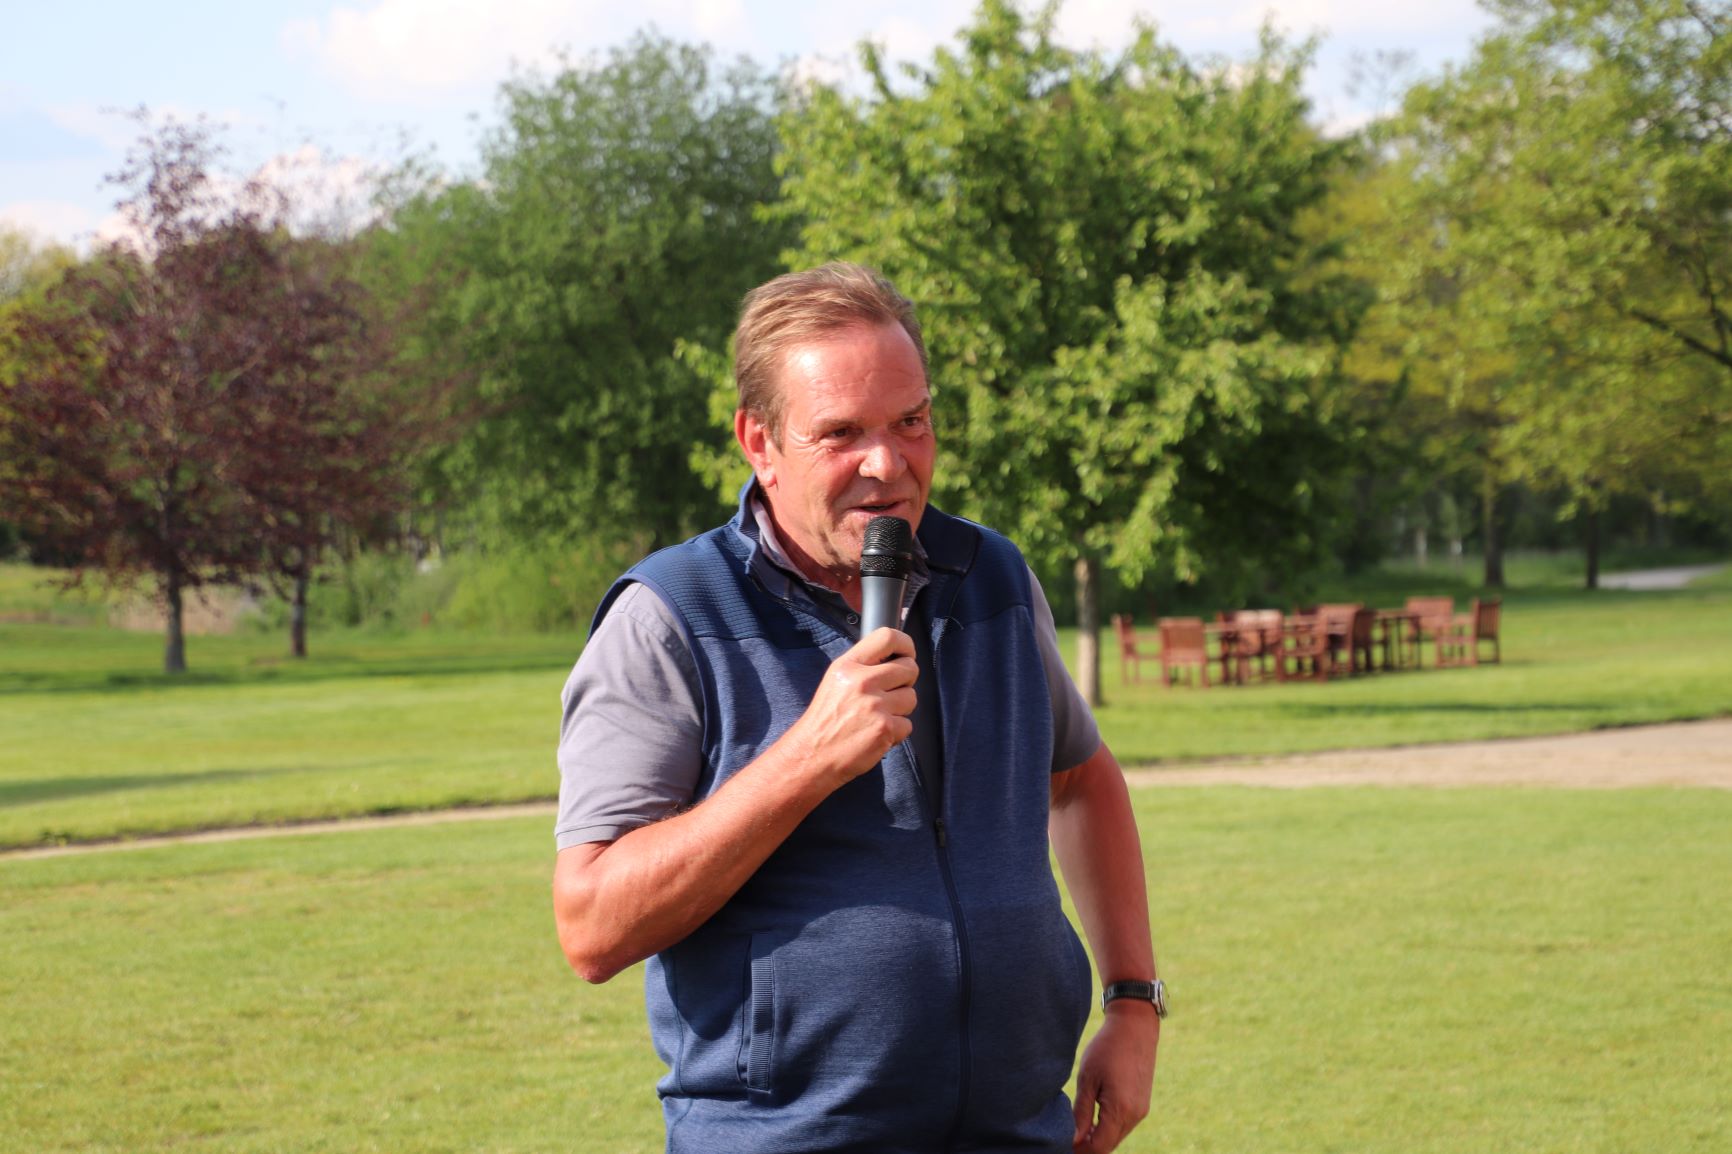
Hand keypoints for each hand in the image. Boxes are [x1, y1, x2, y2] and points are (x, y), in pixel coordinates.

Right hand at [782, 626, 917, 787]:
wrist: (812, 755)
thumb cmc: (824, 721)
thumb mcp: (835, 681)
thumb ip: (862, 667)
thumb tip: (893, 657)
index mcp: (848, 666)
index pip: (887, 637)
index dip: (905, 644)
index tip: (907, 653)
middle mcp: (862, 682)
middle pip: (909, 668)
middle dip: (905, 681)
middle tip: (889, 694)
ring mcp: (875, 706)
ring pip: (911, 697)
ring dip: (901, 709)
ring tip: (878, 717)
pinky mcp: (885, 729)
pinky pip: (908, 724)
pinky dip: (896, 732)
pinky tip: (877, 734)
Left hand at [1072, 1002, 1158, 1153]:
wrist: (1134, 1027)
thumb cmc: (1107, 1049)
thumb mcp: (1087, 1079)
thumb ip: (1081, 1113)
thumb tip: (1074, 1139)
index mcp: (1120, 1110)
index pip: (1099, 1147)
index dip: (1081, 1150)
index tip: (1063, 1144)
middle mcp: (1135, 1115)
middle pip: (1109, 1145)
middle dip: (1088, 1146)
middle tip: (1067, 1138)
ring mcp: (1141, 1110)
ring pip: (1117, 1136)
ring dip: (1099, 1137)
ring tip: (1078, 1127)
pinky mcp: (1142, 1104)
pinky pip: (1124, 1125)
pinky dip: (1108, 1127)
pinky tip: (1093, 1118)